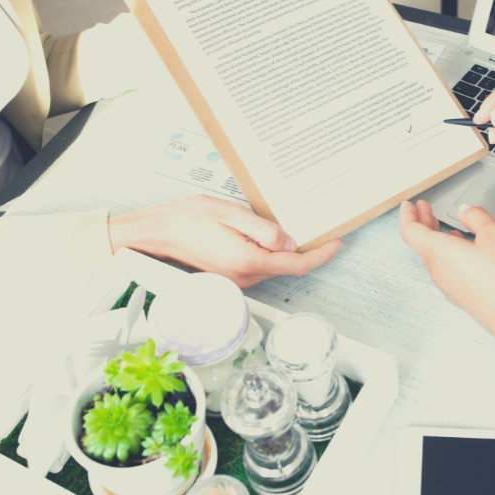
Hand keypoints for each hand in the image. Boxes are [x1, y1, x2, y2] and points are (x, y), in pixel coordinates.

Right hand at [108, 195, 341, 287]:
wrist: (159, 233)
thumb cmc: (190, 218)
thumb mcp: (232, 214)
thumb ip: (265, 230)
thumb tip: (290, 241)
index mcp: (248, 261)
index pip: (296, 264)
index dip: (320, 255)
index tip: (335, 242)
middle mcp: (244, 276)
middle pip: (287, 266)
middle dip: (306, 249)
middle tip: (319, 228)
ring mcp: (237, 280)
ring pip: (274, 266)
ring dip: (285, 250)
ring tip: (288, 226)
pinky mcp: (231, 277)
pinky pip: (260, 265)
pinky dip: (270, 253)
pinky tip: (266, 235)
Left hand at [399, 199, 494, 334]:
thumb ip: (476, 217)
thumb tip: (465, 210)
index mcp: (440, 252)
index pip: (411, 231)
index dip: (408, 215)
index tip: (408, 206)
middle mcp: (438, 270)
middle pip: (420, 243)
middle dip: (421, 223)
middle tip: (424, 210)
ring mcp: (447, 285)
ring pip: (432, 257)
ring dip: (433, 238)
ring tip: (441, 226)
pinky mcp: (458, 295)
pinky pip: (443, 269)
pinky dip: (444, 253)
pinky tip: (459, 249)